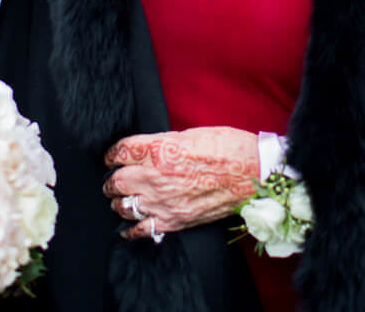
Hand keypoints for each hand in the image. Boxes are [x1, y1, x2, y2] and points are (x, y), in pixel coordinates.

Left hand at [102, 127, 259, 239]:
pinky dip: (130, 229)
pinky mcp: (173, 220)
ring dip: (120, 201)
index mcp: (159, 149)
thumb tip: (144, 150)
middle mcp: (155, 176)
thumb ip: (161, 143)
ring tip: (123, 199)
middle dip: (113, 180)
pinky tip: (128, 226)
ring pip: (123, 206)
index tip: (113, 157)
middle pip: (116, 181)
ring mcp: (162, 201)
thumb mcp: (189, 133)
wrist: (251, 174)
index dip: (113, 154)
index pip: (119, 151)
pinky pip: (140, 230)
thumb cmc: (226, 148)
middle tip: (115, 179)